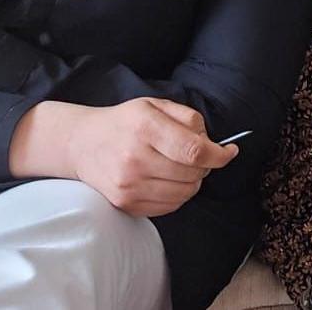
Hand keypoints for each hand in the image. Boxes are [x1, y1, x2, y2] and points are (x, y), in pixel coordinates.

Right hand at [10, 98, 239, 216]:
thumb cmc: (125, 122)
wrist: (81, 144)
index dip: (219, 155)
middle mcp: (135, 158)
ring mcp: (128, 185)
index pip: (194, 150)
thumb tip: (214, 143)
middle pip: (193, 174)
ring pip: (184, 194)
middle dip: (205, 166)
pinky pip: (169, 207)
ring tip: (180, 168)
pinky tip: (167, 180)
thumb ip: (189, 119)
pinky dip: (177, 195)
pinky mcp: (124, 203)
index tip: (229, 152)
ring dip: (192, 182)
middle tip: (196, 157)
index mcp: (145, 128)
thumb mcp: (156, 105)